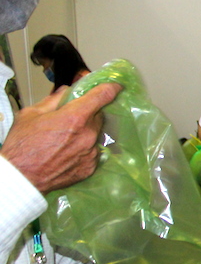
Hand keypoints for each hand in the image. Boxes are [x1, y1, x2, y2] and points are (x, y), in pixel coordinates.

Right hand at [2, 82, 121, 193]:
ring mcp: (91, 152)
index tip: (115, 86)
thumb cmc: (22, 146)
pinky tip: (68, 151)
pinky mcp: (91, 167)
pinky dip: (85, 148)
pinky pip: (93, 151)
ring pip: (97, 134)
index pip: (102, 96)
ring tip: (66, 138)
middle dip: (89, 113)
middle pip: (99, 116)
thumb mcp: (32, 114)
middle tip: (72, 117)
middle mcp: (88, 134)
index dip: (111, 88)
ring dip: (87, 132)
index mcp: (75, 117)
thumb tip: (66, 92)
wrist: (22, 177)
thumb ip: (53, 100)